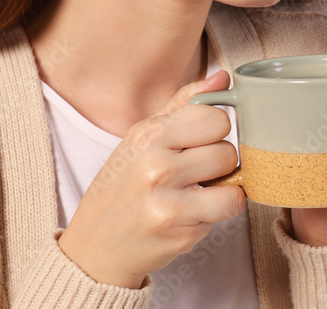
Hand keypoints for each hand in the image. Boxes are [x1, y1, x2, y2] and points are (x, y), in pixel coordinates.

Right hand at [58, 71, 244, 287]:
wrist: (94, 249)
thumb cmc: (122, 189)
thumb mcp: (142, 139)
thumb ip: (184, 105)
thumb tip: (223, 78)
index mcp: (147, 134)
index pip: (215, 116)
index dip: (214, 131)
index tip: (198, 144)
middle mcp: (155, 164)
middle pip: (227, 148)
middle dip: (217, 161)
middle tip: (193, 174)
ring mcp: (167, 200)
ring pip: (232, 178)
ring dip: (222, 187)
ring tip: (196, 192)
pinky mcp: (180, 231)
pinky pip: (228, 207)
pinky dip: (220, 211)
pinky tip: (195, 212)